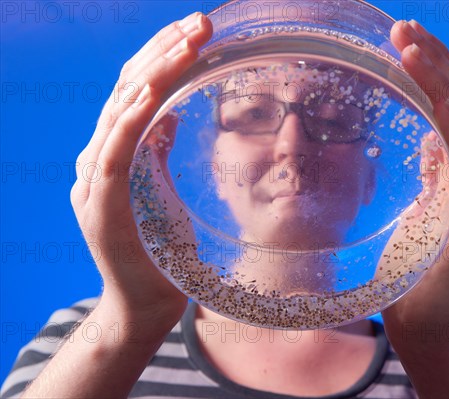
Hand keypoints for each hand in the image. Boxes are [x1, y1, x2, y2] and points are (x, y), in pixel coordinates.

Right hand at [70, 12, 212, 334]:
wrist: (145, 302)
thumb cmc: (159, 249)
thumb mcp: (159, 187)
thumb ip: (154, 149)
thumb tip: (165, 113)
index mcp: (115, 153)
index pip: (135, 92)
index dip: (163, 58)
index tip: (197, 32)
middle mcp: (99, 158)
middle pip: (127, 91)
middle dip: (164, 52)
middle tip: (200, 22)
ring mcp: (95, 179)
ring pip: (120, 112)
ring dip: (154, 73)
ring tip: (187, 40)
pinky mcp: (102, 204)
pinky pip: (114, 152)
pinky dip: (130, 119)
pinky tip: (149, 91)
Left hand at [381, 20, 448, 351]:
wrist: (426, 323)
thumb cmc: (417, 269)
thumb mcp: (423, 210)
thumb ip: (436, 174)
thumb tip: (432, 136)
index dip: (436, 72)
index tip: (407, 38)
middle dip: (436, 64)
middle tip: (406, 28)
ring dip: (441, 84)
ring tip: (411, 46)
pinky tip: (437, 99)